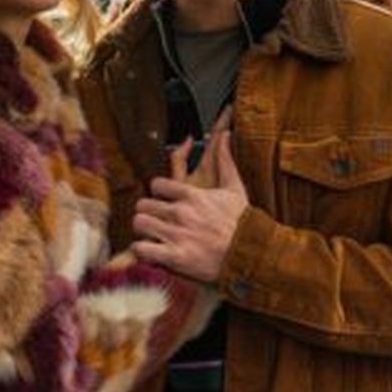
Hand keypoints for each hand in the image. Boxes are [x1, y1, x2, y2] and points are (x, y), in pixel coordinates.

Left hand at [132, 125, 247, 283]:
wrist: (251, 253)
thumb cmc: (243, 222)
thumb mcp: (235, 187)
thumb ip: (225, 160)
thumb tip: (225, 135)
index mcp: (192, 194)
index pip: (157, 184)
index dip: (157, 191)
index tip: (161, 198)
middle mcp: (181, 212)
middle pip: (144, 204)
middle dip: (147, 211)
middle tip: (152, 217)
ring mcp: (176, 234)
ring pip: (140, 223)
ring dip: (143, 229)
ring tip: (149, 233)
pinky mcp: (175, 256)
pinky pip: (142, 249)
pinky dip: (141, 250)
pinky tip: (149, 251)